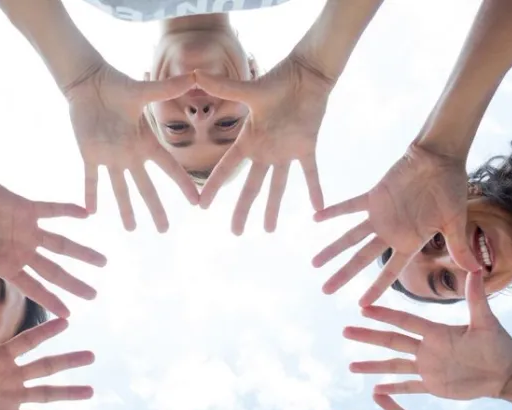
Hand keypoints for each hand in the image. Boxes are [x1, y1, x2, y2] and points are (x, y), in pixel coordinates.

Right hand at [0, 169, 105, 317]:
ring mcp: (28, 230)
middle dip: (74, 283)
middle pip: (54, 271)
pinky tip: (87, 214)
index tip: (69, 315)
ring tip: (103, 261)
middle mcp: (22, 250)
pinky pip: (52, 210)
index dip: (51, 300)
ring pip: (61, 244)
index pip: (34, 287)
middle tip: (94, 296)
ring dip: (81, 252)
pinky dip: (68, 210)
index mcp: (6, 264)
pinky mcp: (28, 208)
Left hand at [0, 309, 92, 409]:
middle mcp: (12, 375)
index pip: (27, 343)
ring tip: (90, 391)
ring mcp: (13, 396)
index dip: (45, 333)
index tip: (66, 321)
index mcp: (0, 358)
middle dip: (69, 361)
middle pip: (46, 367)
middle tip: (91, 355)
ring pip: (46, 393)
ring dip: (68, 392)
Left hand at [65, 63, 199, 231]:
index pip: (169, 168)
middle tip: (164, 231)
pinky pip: (91, 179)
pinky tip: (92, 212)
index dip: (182, 185)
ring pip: (120, 189)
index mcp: (146, 142)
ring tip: (132, 229)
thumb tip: (195, 76)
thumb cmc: (117, 85)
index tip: (196, 202)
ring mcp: (110, 157)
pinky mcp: (90, 154)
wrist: (89, 83)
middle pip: (145, 187)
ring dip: (125, 209)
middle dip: (155, 209)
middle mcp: (130, 155)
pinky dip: (90, 194)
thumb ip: (167, 88)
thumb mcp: (144, 90)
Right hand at [193, 55, 332, 234]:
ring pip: (278, 186)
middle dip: (243, 209)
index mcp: (248, 140)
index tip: (202, 205)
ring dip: (273, 207)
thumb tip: (193, 74)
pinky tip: (318, 209)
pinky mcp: (306, 147)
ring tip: (269, 230)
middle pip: (251, 185)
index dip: (215, 186)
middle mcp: (264, 150)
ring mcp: (285, 151)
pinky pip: (310, 173)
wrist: (306, 74)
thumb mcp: (248, 89)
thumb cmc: (277, 80)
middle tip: (236, 233)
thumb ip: (223, 87)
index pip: (226, 168)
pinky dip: (315, 189)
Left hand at [312, 143, 480, 305]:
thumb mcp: (456, 221)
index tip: (361, 305)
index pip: (390, 271)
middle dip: (344, 275)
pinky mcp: (374, 197)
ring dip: (333, 249)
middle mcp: (392, 233)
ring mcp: (381, 216)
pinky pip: (350, 206)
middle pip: (362, 259)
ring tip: (314, 264)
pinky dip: (333, 211)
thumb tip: (477, 272)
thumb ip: (459, 247)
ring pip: (351, 236)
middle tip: (325, 291)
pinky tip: (315, 219)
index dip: (376, 288)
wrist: (441, 158)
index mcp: (410, 242)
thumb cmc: (452, 189)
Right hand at [346, 272, 511, 399]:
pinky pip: (409, 387)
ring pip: (394, 365)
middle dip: (368, 337)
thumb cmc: (499, 345)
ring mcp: (427, 368)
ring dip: (373, 366)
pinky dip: (393, 390)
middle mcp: (427, 348)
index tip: (363, 308)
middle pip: (392, 341)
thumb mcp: (486, 321)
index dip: (384, 316)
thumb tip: (476, 268)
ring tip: (351, 365)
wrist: (506, 373)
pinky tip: (376, 391)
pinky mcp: (433, 385)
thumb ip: (476, 298)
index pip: (405, 321)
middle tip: (345, 332)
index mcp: (436, 332)